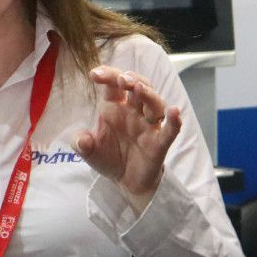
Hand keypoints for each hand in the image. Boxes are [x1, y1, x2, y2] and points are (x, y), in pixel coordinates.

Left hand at [73, 66, 182, 211]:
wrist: (125, 181)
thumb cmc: (108, 158)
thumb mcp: (89, 152)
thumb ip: (82, 144)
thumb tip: (81, 141)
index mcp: (114, 107)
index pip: (113, 85)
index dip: (107, 76)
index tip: (94, 74)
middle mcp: (133, 111)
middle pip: (138, 87)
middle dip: (131, 79)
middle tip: (122, 78)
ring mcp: (148, 125)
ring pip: (154, 104)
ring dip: (148, 94)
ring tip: (139, 88)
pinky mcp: (159, 142)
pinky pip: (170, 130)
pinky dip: (174, 121)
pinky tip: (174, 112)